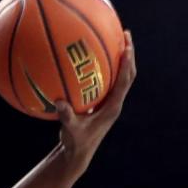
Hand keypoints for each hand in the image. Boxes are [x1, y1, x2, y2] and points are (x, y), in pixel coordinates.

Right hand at [55, 28, 135, 167]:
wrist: (78, 154)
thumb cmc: (75, 143)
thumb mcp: (70, 130)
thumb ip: (66, 116)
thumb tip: (58, 101)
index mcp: (112, 108)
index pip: (124, 81)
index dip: (127, 64)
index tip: (127, 46)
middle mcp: (114, 102)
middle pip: (128, 74)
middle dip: (128, 54)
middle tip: (124, 34)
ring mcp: (109, 102)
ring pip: (120, 76)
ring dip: (120, 58)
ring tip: (114, 38)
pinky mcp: (102, 103)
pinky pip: (106, 80)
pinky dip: (103, 67)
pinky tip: (90, 56)